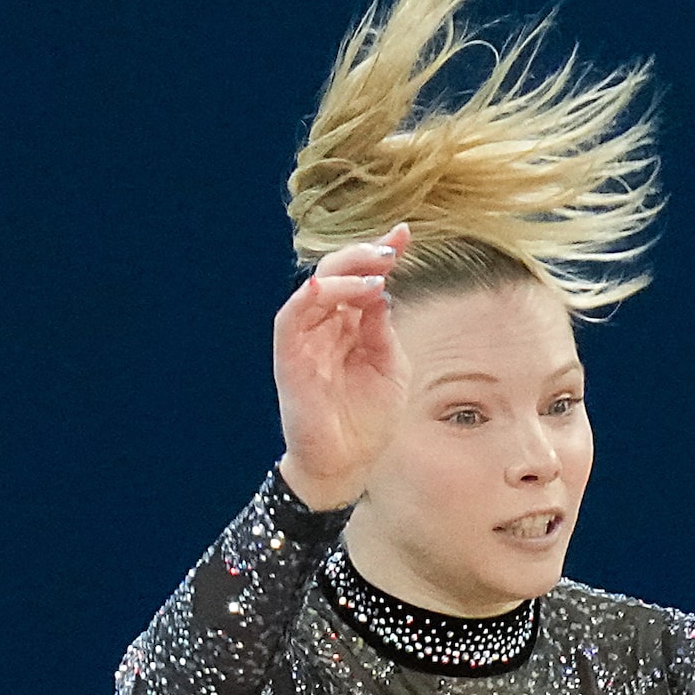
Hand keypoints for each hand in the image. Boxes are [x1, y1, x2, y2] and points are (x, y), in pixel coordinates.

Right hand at [273, 227, 411, 510]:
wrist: (348, 462)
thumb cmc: (368, 418)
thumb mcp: (389, 368)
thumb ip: (383, 331)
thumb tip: (381, 295)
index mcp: (352, 325)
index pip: (363, 279)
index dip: (381, 254)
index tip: (405, 232)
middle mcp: (326, 325)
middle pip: (338, 275)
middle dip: (364, 256)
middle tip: (391, 248)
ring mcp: (306, 339)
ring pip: (315, 289)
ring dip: (343, 276)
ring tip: (376, 273)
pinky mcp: (289, 357)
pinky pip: (291, 318)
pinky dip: (308, 299)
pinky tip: (328, 289)